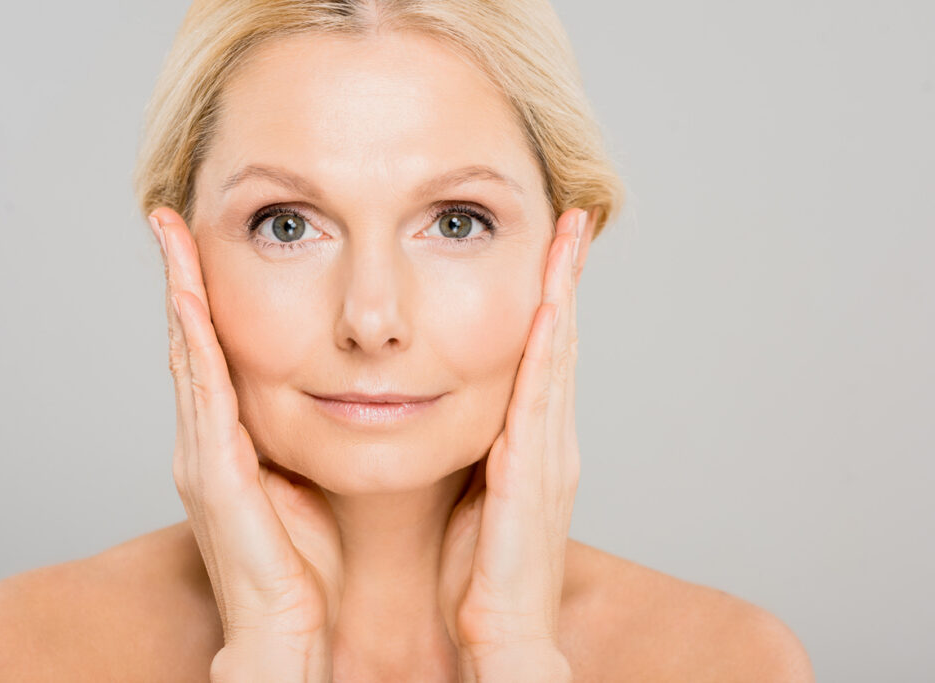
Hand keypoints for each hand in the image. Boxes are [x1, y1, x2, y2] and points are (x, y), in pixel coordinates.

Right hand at [148, 208, 342, 681]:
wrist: (291, 636)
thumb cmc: (307, 569)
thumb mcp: (309, 486)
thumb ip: (305, 443)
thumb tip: (342, 397)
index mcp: (231, 446)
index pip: (216, 355)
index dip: (207, 299)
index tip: (204, 244)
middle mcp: (206, 444)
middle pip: (192, 343)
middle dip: (182, 280)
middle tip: (172, 219)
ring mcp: (203, 458)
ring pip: (189, 357)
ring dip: (181, 295)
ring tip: (172, 237)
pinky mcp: (214, 476)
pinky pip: (204, 396)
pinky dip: (196, 343)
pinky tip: (191, 300)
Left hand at [437, 208, 591, 680]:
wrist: (503, 636)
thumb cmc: (478, 573)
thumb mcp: (472, 497)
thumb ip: (474, 453)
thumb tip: (449, 417)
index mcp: (532, 445)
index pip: (544, 356)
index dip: (548, 299)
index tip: (547, 248)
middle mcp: (551, 440)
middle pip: (559, 342)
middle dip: (565, 279)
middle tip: (572, 219)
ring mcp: (550, 455)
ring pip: (558, 357)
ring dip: (562, 295)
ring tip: (569, 239)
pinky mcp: (535, 475)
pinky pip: (539, 398)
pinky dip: (547, 349)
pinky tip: (547, 308)